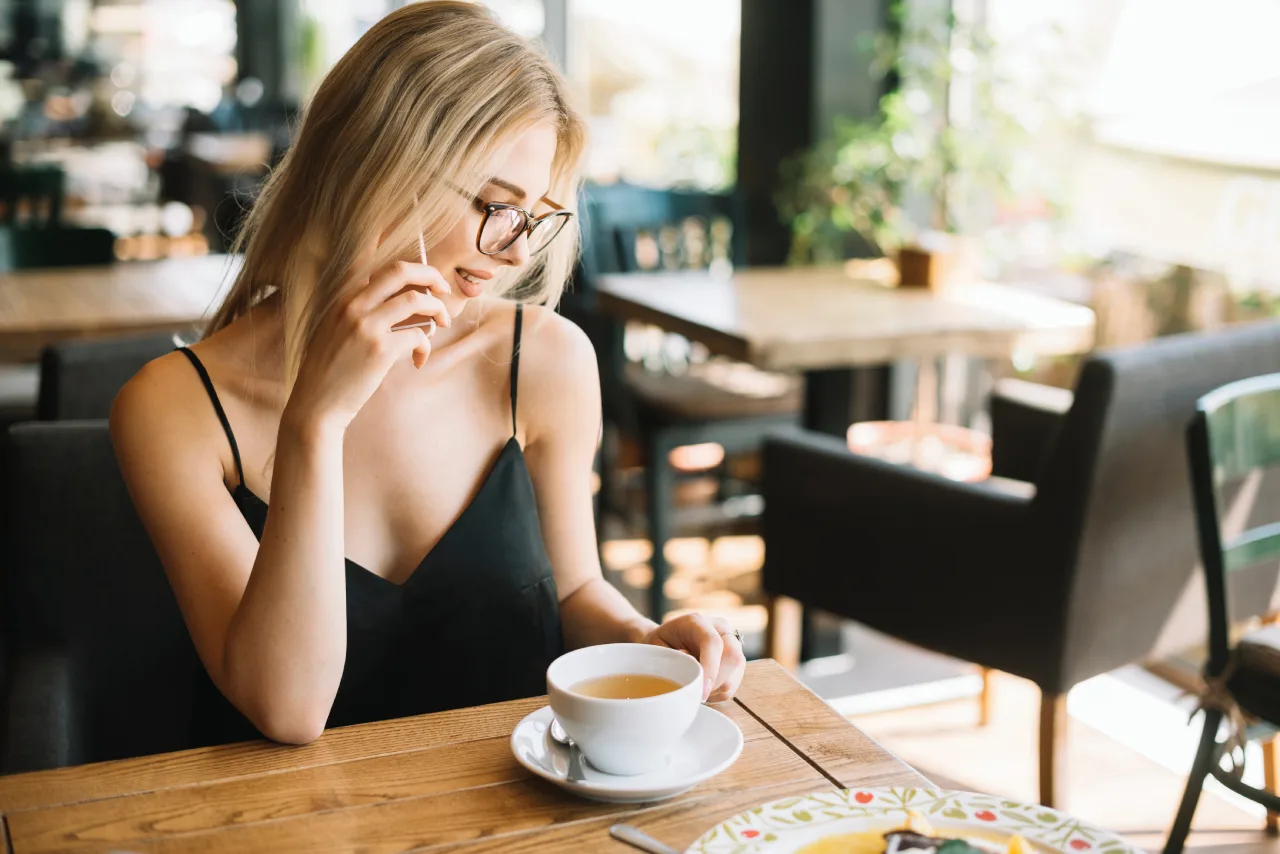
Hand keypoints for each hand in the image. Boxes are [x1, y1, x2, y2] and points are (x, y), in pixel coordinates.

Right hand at [285, 260, 452, 433]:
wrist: (316, 403)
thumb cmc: (330, 369)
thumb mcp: (335, 329)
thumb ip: (360, 311)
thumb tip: (402, 302)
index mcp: (343, 298)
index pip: (384, 270)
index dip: (411, 274)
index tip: (425, 286)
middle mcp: (354, 306)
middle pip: (401, 271)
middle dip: (431, 275)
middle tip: (444, 290)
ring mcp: (366, 326)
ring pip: (416, 300)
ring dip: (437, 309)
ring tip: (443, 323)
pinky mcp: (380, 350)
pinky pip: (417, 335)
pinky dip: (425, 346)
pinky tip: (418, 360)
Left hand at [642, 613, 745, 702]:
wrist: (664, 643)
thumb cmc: (658, 646)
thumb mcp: (655, 649)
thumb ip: (673, 659)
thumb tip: (693, 672)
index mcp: (696, 621)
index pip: (713, 642)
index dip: (710, 669)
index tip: (702, 692)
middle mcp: (719, 628)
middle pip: (732, 657)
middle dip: (715, 682)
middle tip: (695, 693)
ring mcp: (731, 642)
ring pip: (735, 672)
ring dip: (716, 689)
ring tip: (695, 687)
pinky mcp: (735, 660)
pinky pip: (733, 684)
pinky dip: (718, 693)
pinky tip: (702, 688)